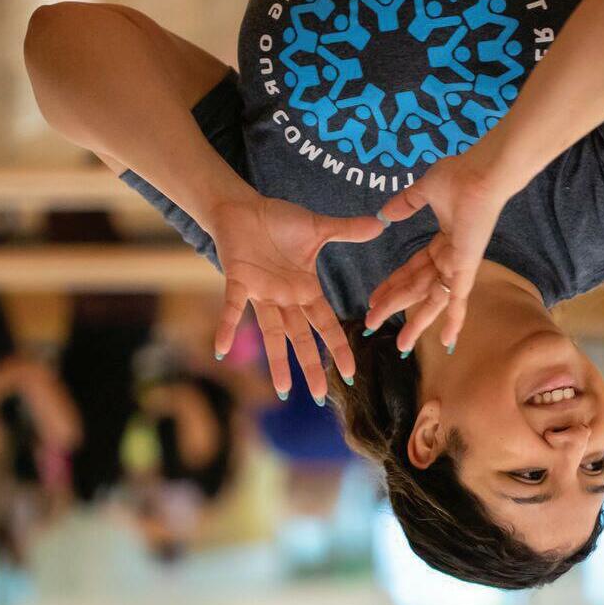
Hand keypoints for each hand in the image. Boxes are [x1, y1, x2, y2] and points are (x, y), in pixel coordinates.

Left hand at [209, 195, 386, 398]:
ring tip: (283, 391)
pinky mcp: (238, 280)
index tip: (349, 373)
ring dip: (276, 361)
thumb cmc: (278, 220)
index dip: (338, 347)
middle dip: (311, 366)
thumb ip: (348, 230)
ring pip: (272, 332)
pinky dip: (226, 327)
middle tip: (321, 396)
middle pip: (301, 337)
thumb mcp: (318, 227)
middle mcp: (285, 298)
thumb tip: (382, 223)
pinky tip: (221, 350)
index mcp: (305, 289)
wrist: (243, 208)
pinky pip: (232, 307)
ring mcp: (261, 292)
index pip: (326, 323)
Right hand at [363, 151, 512, 352]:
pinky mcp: (465, 268)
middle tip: (370, 325)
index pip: (411, 271)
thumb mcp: (424, 191)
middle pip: (416, 290)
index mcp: (442, 243)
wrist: (481, 175)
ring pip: (431, 300)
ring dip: (414, 322)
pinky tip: (447, 342)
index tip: (373, 299)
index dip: (391, 286)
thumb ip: (404, 204)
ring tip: (399, 346)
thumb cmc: (460, 177)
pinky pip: (459, 299)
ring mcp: (457, 265)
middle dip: (392, 307)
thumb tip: (385, 214)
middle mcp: (449, 258)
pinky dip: (454, 321)